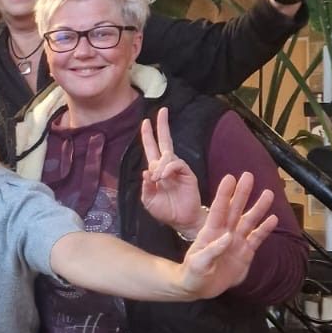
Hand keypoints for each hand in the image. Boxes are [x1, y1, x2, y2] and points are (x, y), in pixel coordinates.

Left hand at [140, 108, 204, 234]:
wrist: (181, 221)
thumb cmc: (165, 211)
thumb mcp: (148, 200)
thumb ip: (145, 186)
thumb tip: (146, 171)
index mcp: (156, 171)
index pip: (151, 149)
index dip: (148, 136)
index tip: (144, 122)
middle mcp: (167, 167)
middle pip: (164, 142)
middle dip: (162, 126)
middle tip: (163, 111)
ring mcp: (178, 169)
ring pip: (168, 156)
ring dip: (159, 165)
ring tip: (157, 178)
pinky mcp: (187, 174)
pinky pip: (177, 164)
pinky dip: (168, 168)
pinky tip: (163, 177)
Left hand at [178, 172, 277, 297]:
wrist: (199, 287)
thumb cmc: (192, 273)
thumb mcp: (198, 263)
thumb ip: (212, 250)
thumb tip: (228, 237)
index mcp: (210, 232)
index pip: (218, 209)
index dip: (224, 194)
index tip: (230, 178)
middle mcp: (225, 232)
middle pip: (235, 210)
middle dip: (242, 193)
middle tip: (249, 176)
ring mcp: (236, 241)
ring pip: (249, 221)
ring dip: (258, 208)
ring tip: (268, 193)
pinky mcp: (246, 252)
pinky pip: (257, 238)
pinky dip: (265, 229)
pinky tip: (273, 219)